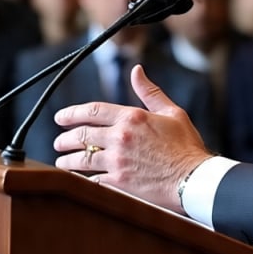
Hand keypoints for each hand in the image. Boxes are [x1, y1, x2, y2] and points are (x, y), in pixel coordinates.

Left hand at [53, 64, 212, 212]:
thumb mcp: (172, 112)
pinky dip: (83, 179)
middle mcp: (120, 137)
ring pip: (82, 159)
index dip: (72, 114)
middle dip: (65, 138)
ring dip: (67, 160)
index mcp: (131, 117)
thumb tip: (136, 71)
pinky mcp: (119, 183)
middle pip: (82, 135)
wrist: (194, 178)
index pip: (92, 111)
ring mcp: (118, 161)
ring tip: (62, 161)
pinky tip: (79, 179)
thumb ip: (150, 92)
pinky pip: (92, 180)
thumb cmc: (186, 146)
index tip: (60, 117)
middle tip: (58, 142)